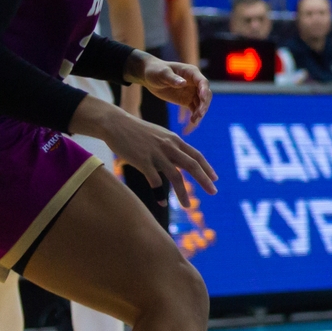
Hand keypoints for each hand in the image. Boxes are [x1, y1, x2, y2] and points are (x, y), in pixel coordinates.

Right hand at [70, 98, 215, 207]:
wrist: (116, 124)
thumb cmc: (137, 131)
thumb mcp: (160, 135)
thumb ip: (170, 146)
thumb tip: (178, 160)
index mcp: (175, 140)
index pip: (196, 155)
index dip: (207, 167)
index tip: (215, 179)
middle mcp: (169, 146)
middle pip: (192, 165)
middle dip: (204, 180)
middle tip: (213, 192)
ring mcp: (156, 154)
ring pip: (175, 176)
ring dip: (183, 193)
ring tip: (188, 206)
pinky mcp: (142, 161)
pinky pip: (155, 181)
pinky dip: (160, 194)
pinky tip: (162, 203)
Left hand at [132, 51, 211, 131]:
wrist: (150, 77)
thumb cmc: (156, 71)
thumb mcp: (162, 73)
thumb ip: (172, 78)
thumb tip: (183, 83)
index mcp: (192, 73)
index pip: (202, 82)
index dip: (204, 90)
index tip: (202, 98)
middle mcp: (195, 83)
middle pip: (205, 94)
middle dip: (204, 104)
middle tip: (199, 114)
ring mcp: (192, 92)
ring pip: (201, 104)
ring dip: (200, 112)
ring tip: (194, 121)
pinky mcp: (187, 100)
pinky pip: (194, 109)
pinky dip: (194, 116)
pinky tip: (191, 124)